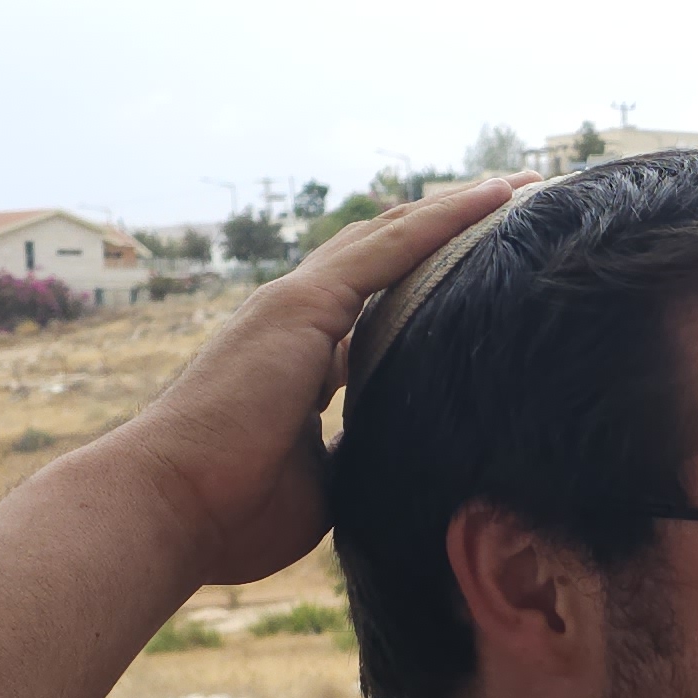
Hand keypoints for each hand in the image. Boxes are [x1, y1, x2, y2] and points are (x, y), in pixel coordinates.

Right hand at [93, 177, 522, 589]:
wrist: (172, 507)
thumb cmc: (237, 511)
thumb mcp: (327, 480)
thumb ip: (366, 451)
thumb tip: (418, 455)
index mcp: (304, 359)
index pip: (378, 305)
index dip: (429, 282)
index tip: (484, 272)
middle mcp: (300, 320)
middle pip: (388, 256)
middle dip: (450, 229)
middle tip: (519, 205)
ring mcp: (298, 305)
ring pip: (395, 237)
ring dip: (460, 209)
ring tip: (525, 186)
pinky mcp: (305, 304)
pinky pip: (393, 247)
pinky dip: (447, 217)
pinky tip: (499, 197)